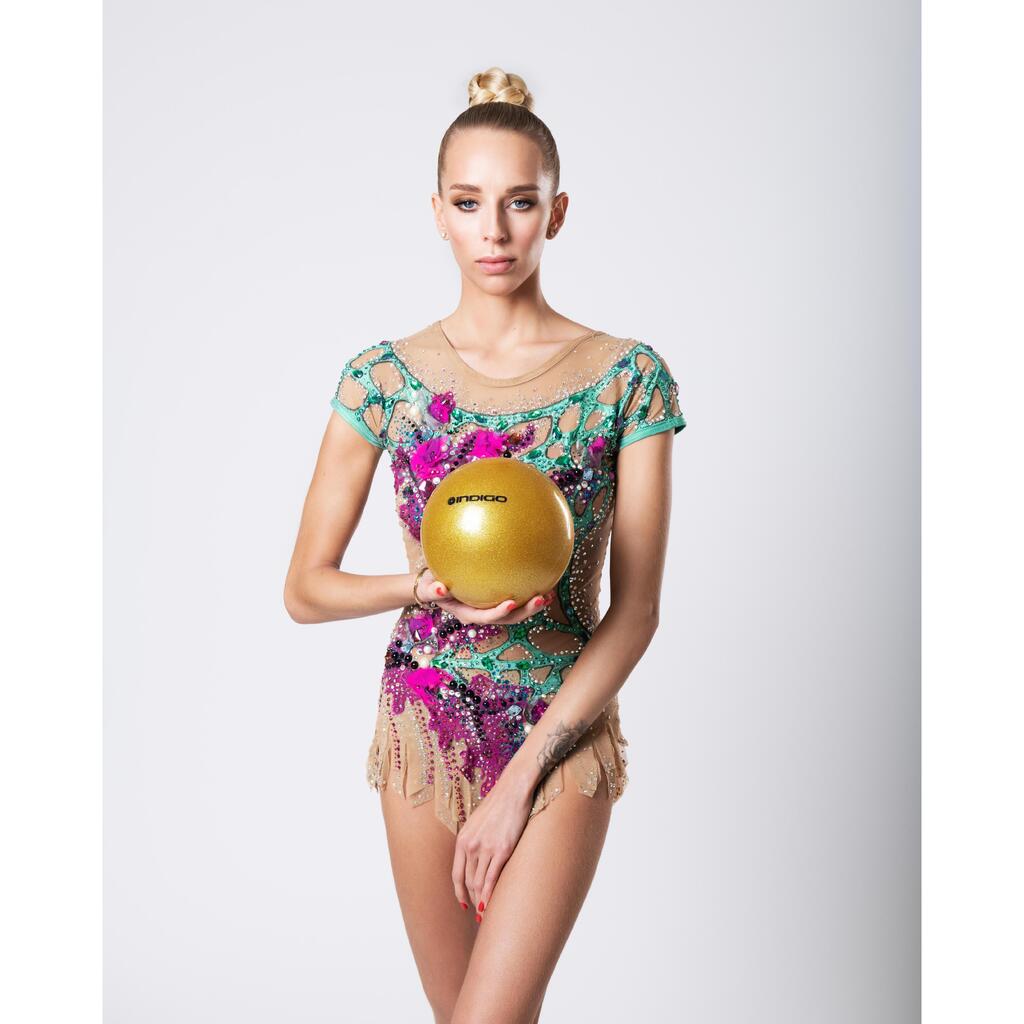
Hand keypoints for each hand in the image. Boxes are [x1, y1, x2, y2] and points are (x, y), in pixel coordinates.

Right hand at [414, 567, 552, 624]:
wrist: (435, 585)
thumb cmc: (431, 585)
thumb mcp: (428, 588)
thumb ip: (432, 590)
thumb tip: (440, 588)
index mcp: (468, 614)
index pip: (486, 617)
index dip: (500, 612)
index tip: (512, 602)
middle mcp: (483, 613)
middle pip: (509, 618)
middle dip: (527, 611)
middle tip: (541, 599)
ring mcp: (492, 607)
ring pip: (517, 611)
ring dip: (533, 606)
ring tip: (549, 595)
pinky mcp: (497, 598)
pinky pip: (516, 598)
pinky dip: (529, 592)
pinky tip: (542, 580)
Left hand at [451, 772, 533, 918]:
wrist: (513, 790)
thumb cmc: (498, 805)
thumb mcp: (477, 822)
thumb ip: (473, 841)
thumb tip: (474, 859)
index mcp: (463, 839)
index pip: (457, 874)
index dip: (459, 892)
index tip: (463, 903)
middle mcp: (471, 845)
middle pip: (469, 881)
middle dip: (472, 898)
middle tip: (478, 911)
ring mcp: (486, 848)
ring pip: (480, 883)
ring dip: (482, 900)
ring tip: (486, 912)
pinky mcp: (502, 850)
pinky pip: (492, 879)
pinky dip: (490, 895)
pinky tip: (491, 904)